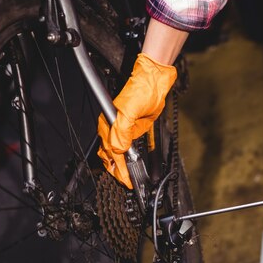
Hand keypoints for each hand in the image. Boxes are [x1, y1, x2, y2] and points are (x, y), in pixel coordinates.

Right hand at [97, 53, 176, 187]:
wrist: (153, 80)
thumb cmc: (142, 90)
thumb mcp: (132, 111)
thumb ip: (123, 130)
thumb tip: (119, 148)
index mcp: (110, 124)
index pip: (113, 153)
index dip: (120, 169)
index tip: (126, 180)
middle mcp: (112, 127)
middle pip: (110, 155)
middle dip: (117, 170)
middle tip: (126, 182)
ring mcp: (120, 128)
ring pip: (114, 152)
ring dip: (119, 166)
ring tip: (126, 177)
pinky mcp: (130, 127)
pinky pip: (123, 146)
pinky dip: (125, 157)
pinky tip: (129, 163)